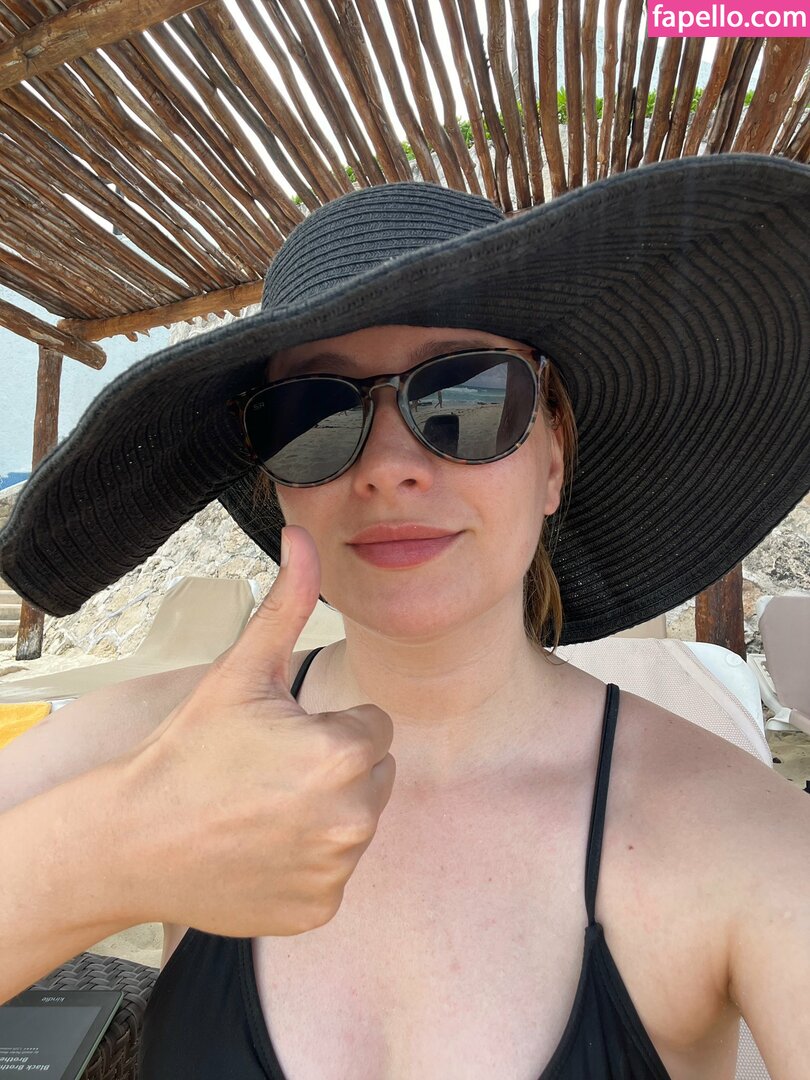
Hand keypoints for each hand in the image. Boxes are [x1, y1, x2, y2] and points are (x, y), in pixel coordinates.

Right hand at [126, 526, 394, 936]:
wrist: (131, 840)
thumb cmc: (187, 751)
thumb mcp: (241, 671)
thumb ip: (286, 601)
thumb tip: (302, 535)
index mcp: (342, 754)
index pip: (373, 726)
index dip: (329, 726)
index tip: (281, 738)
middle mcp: (352, 819)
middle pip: (373, 774)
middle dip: (334, 768)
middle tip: (270, 773)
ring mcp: (337, 870)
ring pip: (355, 821)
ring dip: (324, 813)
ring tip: (261, 809)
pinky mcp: (320, 910)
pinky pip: (335, 870)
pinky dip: (308, 862)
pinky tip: (261, 849)